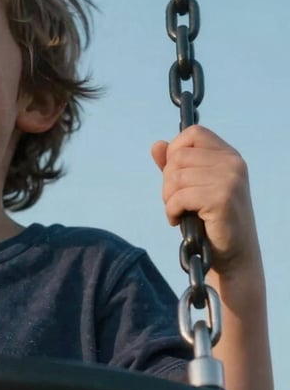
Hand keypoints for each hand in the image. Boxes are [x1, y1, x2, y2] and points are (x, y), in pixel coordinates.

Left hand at [151, 125, 258, 276]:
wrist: (233, 256)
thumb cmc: (210, 221)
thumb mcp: (191, 187)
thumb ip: (175, 166)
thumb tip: (157, 145)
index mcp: (229, 155)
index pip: (193, 132)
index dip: (175, 151)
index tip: (175, 176)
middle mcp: (233, 163)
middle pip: (178, 156)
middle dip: (168, 181)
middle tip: (176, 201)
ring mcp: (230, 180)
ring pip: (175, 177)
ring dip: (168, 199)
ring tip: (179, 212)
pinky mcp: (222, 199)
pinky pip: (179, 197)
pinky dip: (171, 211)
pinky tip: (178, 220)